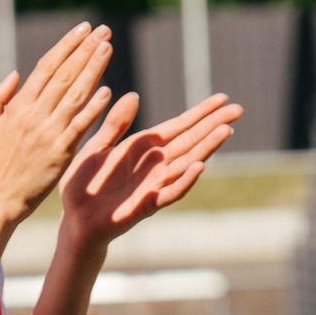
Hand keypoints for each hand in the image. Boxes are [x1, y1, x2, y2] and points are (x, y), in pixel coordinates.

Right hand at [0, 25, 117, 221]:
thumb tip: (15, 73)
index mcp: (17, 106)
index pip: (46, 67)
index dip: (66, 46)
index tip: (82, 29)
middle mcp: (34, 115)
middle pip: (64, 74)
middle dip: (85, 49)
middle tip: (103, 30)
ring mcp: (48, 133)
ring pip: (75, 94)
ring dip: (93, 69)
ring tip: (108, 48)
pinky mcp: (61, 152)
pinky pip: (80, 125)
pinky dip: (94, 107)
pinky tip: (108, 90)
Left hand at [59, 92, 243, 251]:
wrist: (75, 219)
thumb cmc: (84, 184)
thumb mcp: (97, 146)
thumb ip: (115, 124)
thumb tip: (132, 95)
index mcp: (145, 148)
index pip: (180, 126)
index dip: (201, 112)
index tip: (223, 98)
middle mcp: (157, 165)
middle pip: (191, 141)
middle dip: (214, 125)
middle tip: (239, 109)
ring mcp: (156, 185)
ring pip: (188, 163)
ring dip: (207, 148)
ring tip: (225, 130)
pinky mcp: (147, 205)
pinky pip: (171, 192)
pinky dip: (186, 181)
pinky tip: (200, 167)